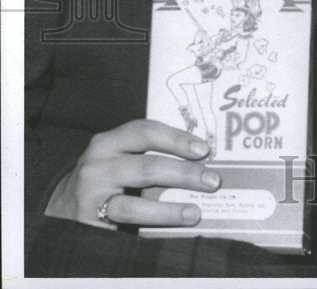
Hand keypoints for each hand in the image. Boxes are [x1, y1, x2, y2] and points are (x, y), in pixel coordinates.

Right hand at [45, 119, 219, 228]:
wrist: (60, 205)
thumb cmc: (105, 176)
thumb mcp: (120, 156)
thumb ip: (150, 153)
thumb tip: (201, 160)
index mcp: (109, 142)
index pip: (145, 132)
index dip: (176, 139)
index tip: (204, 149)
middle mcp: (97, 165)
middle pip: (147, 167)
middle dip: (184, 174)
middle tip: (213, 180)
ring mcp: (90, 195)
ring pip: (134, 203)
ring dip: (169, 209)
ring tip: (195, 212)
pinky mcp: (88, 221)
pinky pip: (124, 225)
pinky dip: (152, 225)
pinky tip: (173, 227)